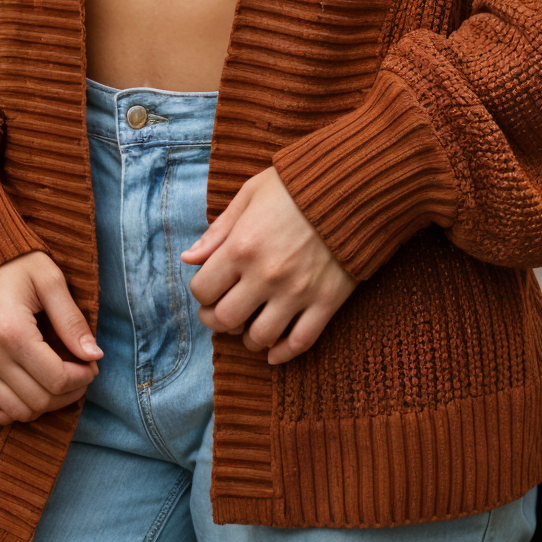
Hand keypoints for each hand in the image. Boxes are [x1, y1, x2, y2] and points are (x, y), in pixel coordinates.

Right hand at [0, 252, 101, 424]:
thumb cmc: (15, 265)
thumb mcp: (50, 280)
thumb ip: (72, 320)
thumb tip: (94, 355)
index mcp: (11, 331)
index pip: (56, 378)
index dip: (82, 377)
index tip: (92, 364)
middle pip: (39, 400)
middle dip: (69, 392)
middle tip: (81, 372)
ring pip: (16, 412)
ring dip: (45, 404)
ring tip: (59, 381)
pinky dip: (13, 411)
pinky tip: (30, 391)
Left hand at [182, 168, 355, 364]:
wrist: (352, 187)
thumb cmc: (295, 187)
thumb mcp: (250, 195)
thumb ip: (218, 230)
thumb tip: (188, 259)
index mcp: (242, 247)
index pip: (203, 290)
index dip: (202, 293)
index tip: (210, 288)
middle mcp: (266, 275)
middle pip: (225, 320)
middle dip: (217, 320)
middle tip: (222, 311)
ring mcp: (297, 292)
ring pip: (260, 338)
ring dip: (248, 337)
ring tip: (250, 325)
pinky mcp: (326, 302)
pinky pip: (300, 342)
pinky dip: (283, 353)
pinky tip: (273, 351)